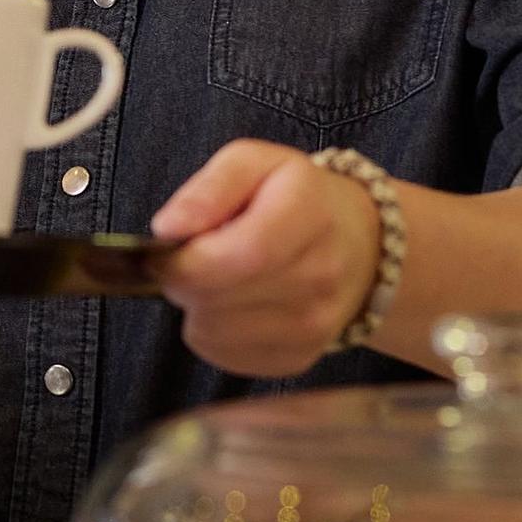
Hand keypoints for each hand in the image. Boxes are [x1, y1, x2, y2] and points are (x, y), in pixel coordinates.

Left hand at [150, 140, 384, 378]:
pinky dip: (213, 331)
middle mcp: (321, 276)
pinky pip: (223, 354)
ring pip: (213, 331)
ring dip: (196, 306)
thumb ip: (208, 189)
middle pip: (217, 297)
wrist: (355, 246)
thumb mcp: (253, 163)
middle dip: (183, 278)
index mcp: (309, 213)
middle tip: (192, 258)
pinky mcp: (298, 358)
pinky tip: (233, 304)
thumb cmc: (292, 197)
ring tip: (218, 277)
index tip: (165, 251)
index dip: (186, 260)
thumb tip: (167, 228)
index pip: (241, 255)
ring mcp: (315, 325)